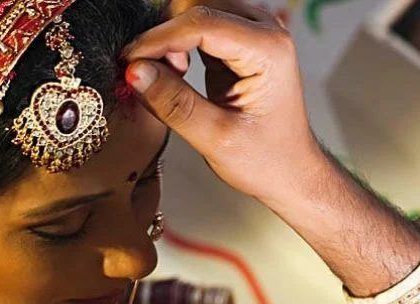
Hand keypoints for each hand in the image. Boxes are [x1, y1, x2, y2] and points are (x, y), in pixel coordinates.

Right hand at [123, 4, 329, 203]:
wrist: (290, 172)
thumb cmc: (266, 160)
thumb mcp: (215, 139)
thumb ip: (174, 103)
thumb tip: (135, 72)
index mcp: (269, 51)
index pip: (203, 22)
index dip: (159, 39)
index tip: (129, 61)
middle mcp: (266, 33)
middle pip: (198, 7)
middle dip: (166, 37)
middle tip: (152, 76)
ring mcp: (253, 35)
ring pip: (196, 13)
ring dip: (171, 40)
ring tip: (171, 78)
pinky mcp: (239, 44)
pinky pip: (199, 28)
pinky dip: (179, 45)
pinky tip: (178, 73)